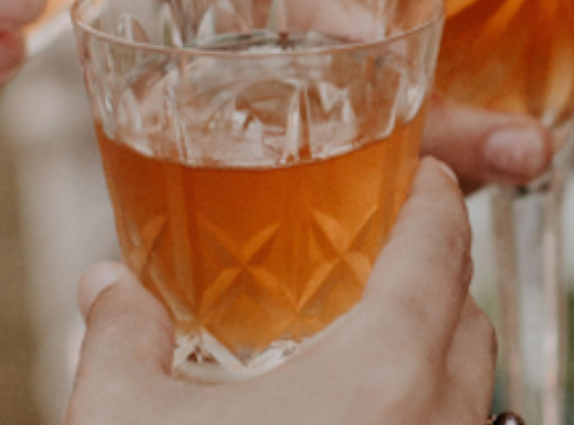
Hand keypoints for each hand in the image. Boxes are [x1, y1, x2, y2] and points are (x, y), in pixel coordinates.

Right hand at [65, 159, 495, 424]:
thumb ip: (122, 339)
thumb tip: (102, 285)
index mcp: (384, 375)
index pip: (441, 249)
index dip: (437, 198)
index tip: (424, 174)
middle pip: (471, 320)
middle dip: (438, 277)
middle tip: (386, 255)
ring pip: (471, 397)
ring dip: (439, 358)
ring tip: (373, 345)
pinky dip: (427, 421)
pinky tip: (363, 424)